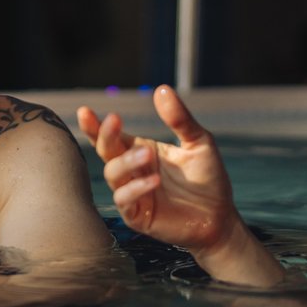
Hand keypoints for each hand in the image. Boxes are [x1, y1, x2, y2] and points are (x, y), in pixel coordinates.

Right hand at [76, 86, 280, 286]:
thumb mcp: (199, 142)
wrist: (220, 217)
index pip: (112, 137)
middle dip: (105, 136)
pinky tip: (153, 181)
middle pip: (107, 151)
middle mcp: (133, 171)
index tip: (85, 111)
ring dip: (126, 162)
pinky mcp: (138, 216)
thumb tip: (162, 89)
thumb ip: (179, 119)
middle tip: (114, 121)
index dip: (95, 126)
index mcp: (141, 150)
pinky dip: (135, 189)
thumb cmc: (208, 179)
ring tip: (147, 154)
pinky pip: (125, 201)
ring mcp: (133, 194)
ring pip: (113, 175)